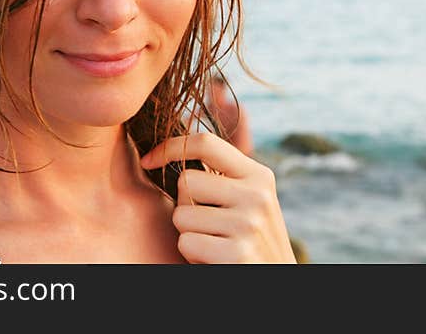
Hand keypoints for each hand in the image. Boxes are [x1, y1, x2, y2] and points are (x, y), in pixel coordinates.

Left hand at [140, 132, 296, 263]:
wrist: (278, 282)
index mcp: (259, 176)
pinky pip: (186, 243)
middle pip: (186, 181)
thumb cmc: (251, 241)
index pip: (206, 143)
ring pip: (181, 215)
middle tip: (208, 225)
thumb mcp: (249, 201)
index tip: (148, 160)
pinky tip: (215, 260)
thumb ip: (223, 177)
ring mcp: (248, 224)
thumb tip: (169, 149)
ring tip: (214, 243)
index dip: (170, 147)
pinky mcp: (237, 253)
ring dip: (188, 234)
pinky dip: (193, 255)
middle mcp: (257, 195)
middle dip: (185, 205)